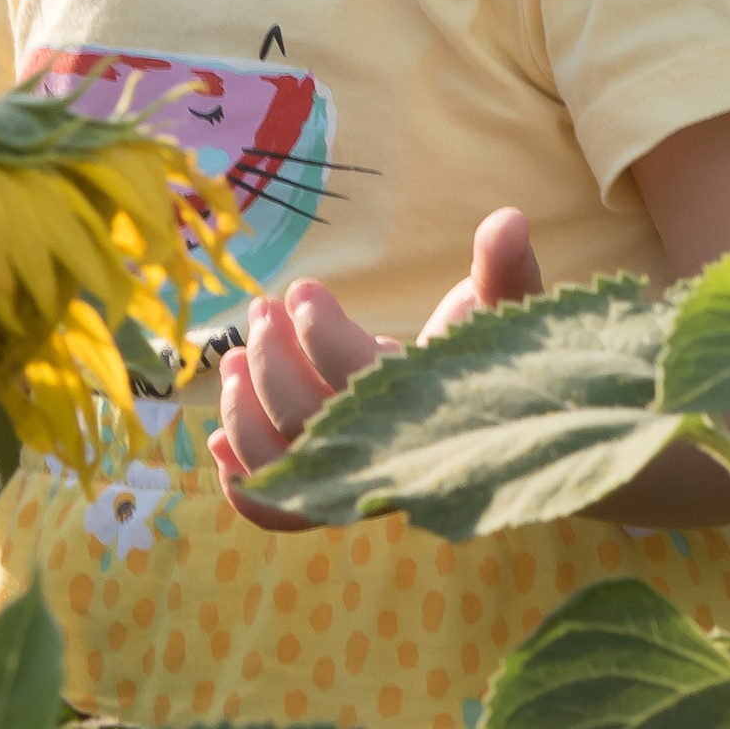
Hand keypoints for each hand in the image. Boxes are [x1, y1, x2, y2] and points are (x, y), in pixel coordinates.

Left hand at [207, 209, 546, 530]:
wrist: (494, 418)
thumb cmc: (489, 350)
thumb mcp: (502, 307)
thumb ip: (504, 269)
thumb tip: (509, 218)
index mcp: (430, 405)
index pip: (360, 378)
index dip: (321, 332)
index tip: (303, 287)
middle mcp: (390, 454)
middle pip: (308, 423)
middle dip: (273, 360)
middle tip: (262, 307)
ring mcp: (354, 478)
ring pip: (283, 469)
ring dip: (243, 412)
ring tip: (233, 357)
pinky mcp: (328, 492)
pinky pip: (277, 510)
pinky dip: (242, 480)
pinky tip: (219, 436)